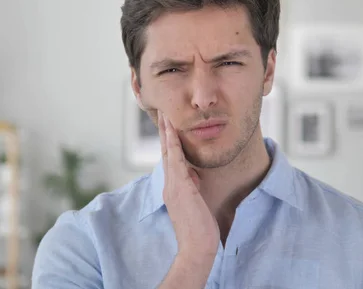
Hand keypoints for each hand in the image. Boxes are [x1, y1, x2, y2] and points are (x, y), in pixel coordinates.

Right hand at [158, 111, 219, 262]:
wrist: (197, 247)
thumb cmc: (199, 229)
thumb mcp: (195, 202)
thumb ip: (192, 187)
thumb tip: (193, 175)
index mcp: (173, 189)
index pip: (170, 161)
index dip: (168, 143)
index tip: (168, 127)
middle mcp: (169, 186)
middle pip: (165, 153)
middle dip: (164, 133)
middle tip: (162, 114)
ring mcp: (173, 187)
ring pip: (169, 154)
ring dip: (167, 133)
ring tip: (166, 116)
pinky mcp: (181, 189)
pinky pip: (177, 162)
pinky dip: (175, 146)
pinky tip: (174, 133)